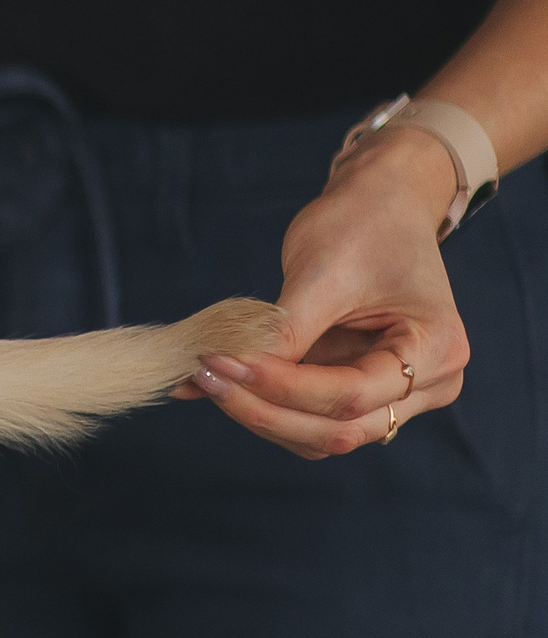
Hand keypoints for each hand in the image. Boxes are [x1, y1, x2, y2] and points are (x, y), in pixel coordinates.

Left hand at [180, 127, 467, 456]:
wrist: (381, 203)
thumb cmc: (365, 225)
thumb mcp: (325, 273)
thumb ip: (287, 331)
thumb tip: (231, 372)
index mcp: (437, 350)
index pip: (350, 395)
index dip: (280, 386)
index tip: (222, 362)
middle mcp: (427, 385)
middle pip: (337, 429)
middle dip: (263, 408)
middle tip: (203, 374)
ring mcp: (392, 395)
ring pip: (316, 434)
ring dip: (256, 413)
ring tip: (202, 376)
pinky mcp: (355, 391)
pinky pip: (305, 416)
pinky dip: (259, 404)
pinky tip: (213, 382)